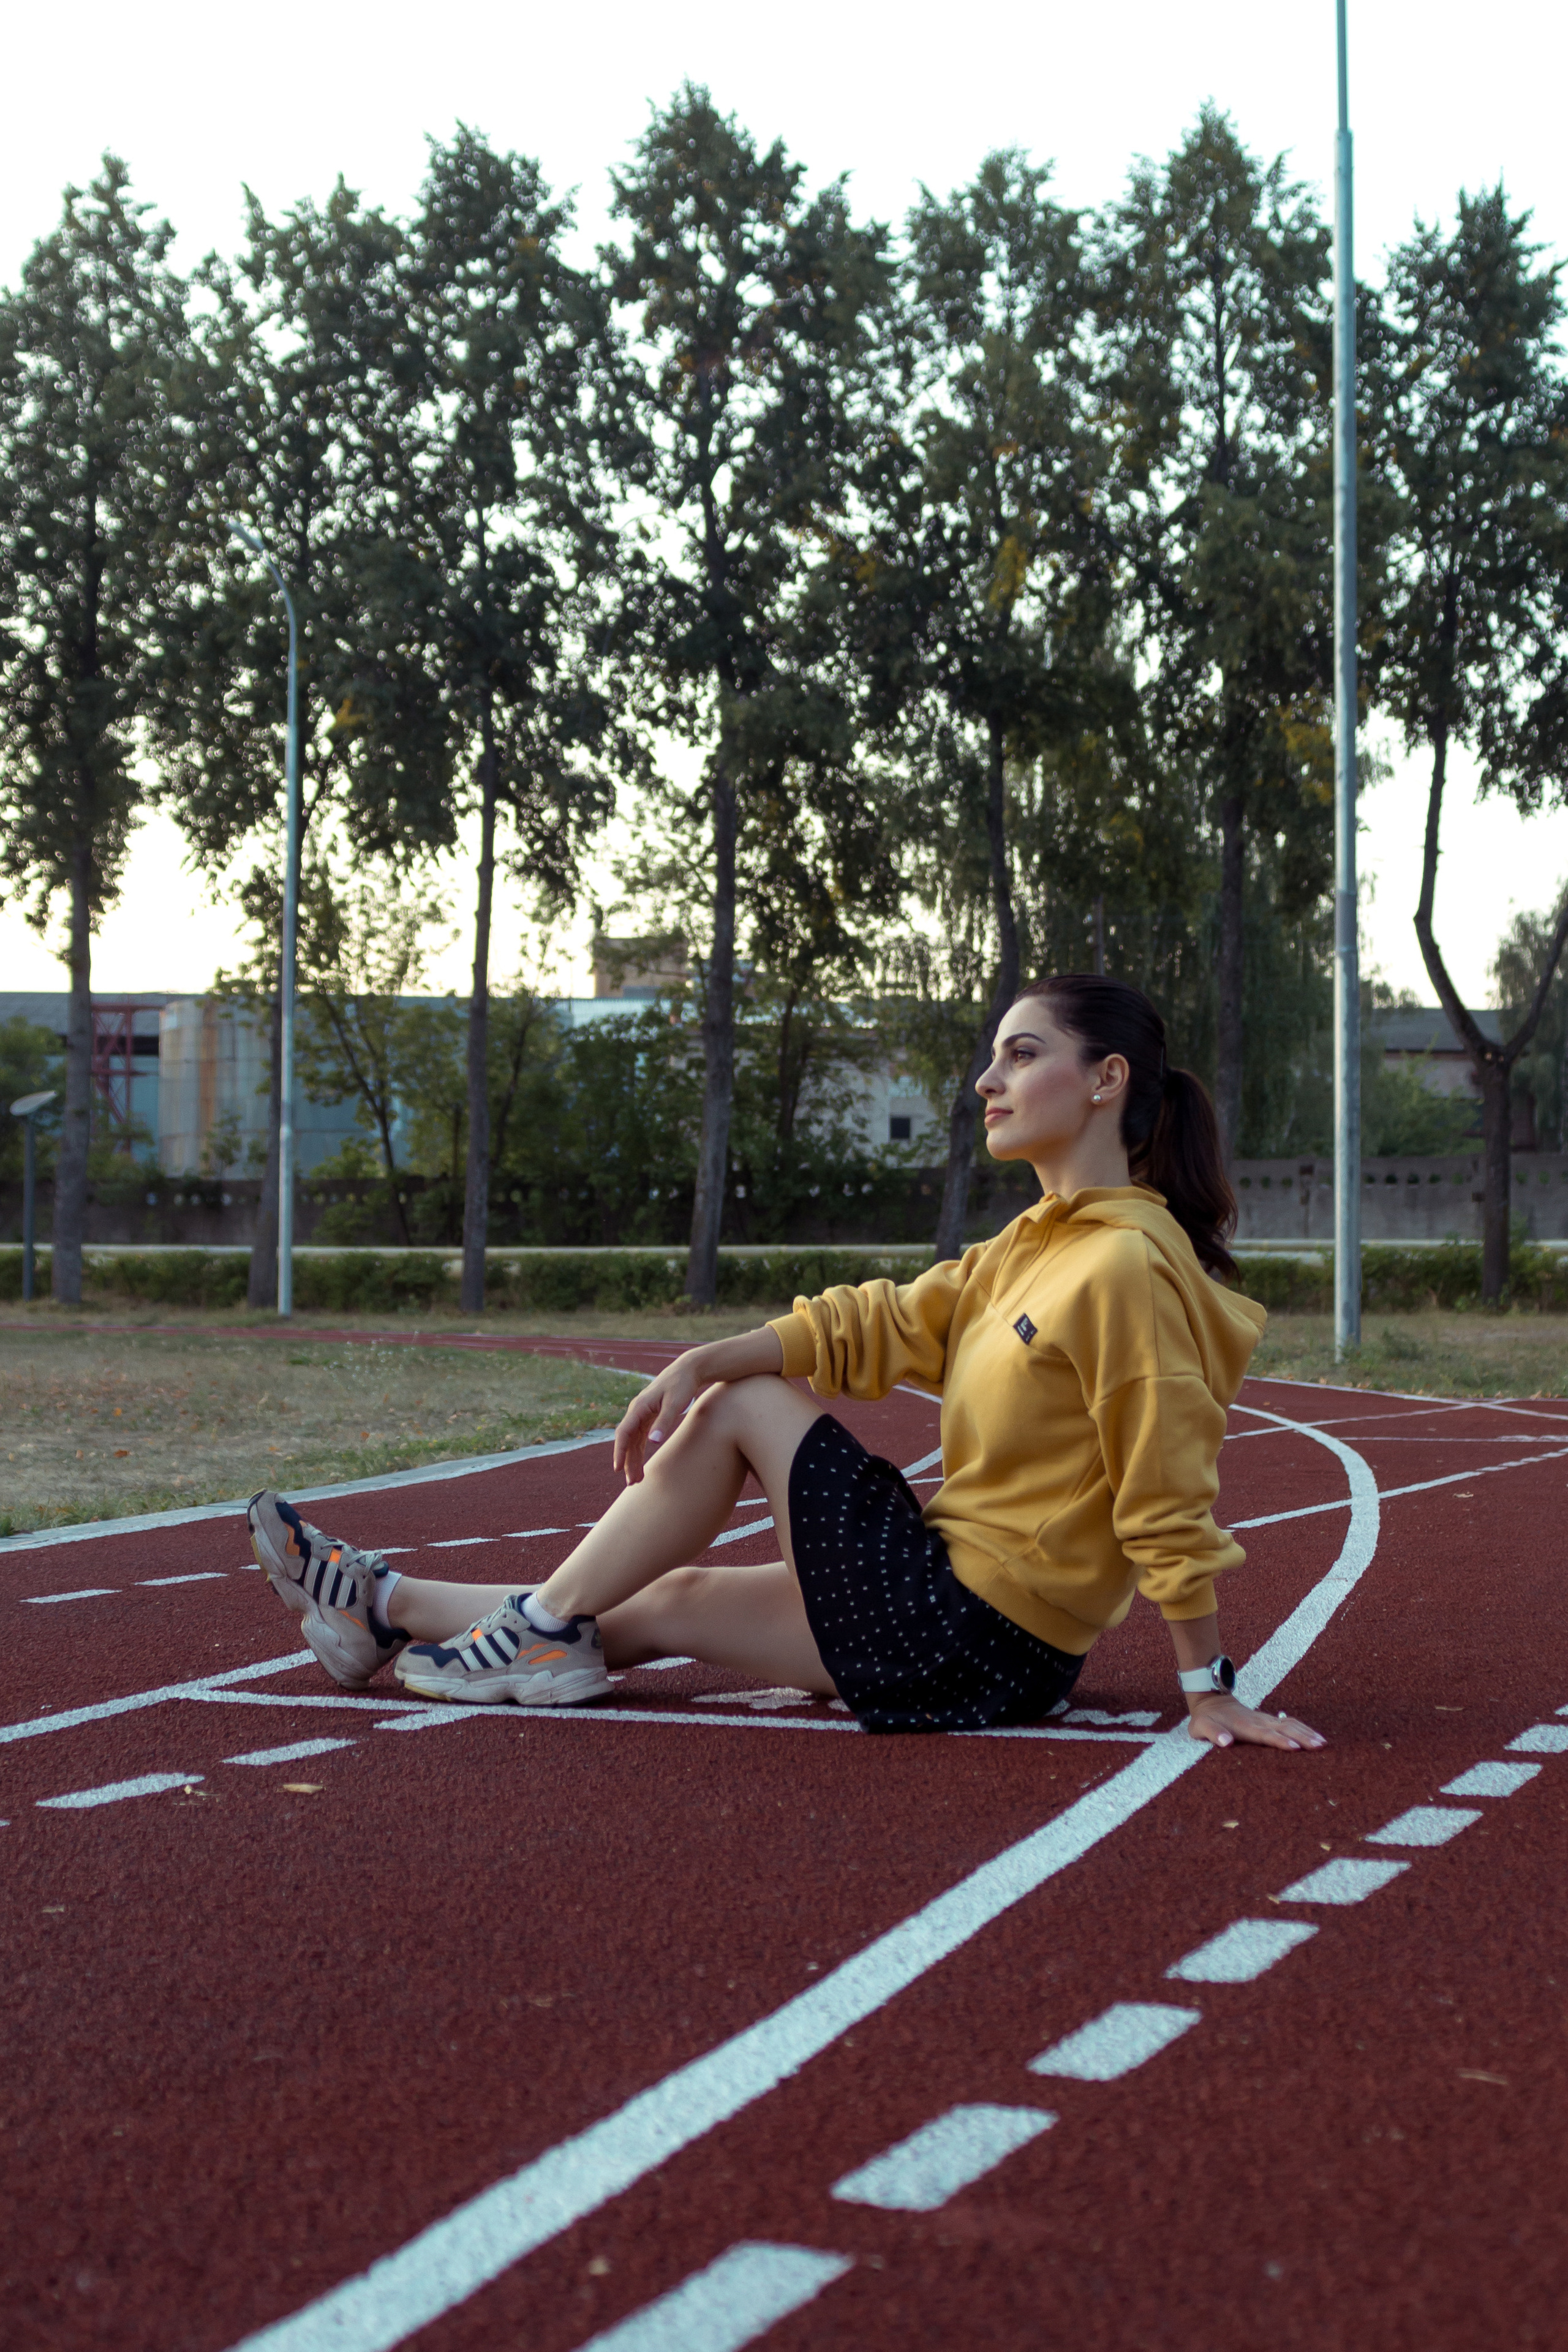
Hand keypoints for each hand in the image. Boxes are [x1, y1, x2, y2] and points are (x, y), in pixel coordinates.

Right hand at [612, 1351, 705, 1483]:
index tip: (618, 1468)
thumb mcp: (675, 1403)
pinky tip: (640, 1463)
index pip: (624, 1432)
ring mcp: (642, 1413)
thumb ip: (664, 1422)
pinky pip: (640, 1437)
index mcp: (639, 1407)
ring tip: (636, 1479)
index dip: (620, 1451)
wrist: (687, 1370)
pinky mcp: (649, 1416)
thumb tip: (653, 1441)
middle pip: (627, 1440)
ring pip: (633, 1441)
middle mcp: (637, 1411)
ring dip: (633, 1459)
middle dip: (627, 1462)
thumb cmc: (682, 1385)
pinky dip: (639, 1450)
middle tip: (631, 1482)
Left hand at [1185, 1693, 1325, 1751]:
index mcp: (1245, 1726)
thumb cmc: (1206, 1719)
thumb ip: (1213, 1733)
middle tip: (1320, 1746)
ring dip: (1306, 1732)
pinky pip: (1289, 1723)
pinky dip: (1303, 1728)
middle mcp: (1259, 1721)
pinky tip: (1315, 1736)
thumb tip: (1226, 1742)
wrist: (1212, 1701)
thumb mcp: (1201, 1727)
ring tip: (1323, 1743)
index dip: (1280, 1741)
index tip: (1295, 1748)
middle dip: (1302, 1737)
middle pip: (1284, 1729)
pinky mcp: (1269, 1720)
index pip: (1265, 1734)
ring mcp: (1266, 1719)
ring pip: (1290, 1724)